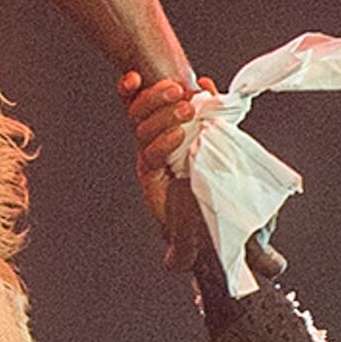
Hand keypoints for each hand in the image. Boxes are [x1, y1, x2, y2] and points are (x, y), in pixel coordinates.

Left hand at [117, 63, 211, 272]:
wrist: (202, 212)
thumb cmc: (195, 224)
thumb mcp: (188, 242)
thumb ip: (181, 252)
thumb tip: (174, 265)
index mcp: (152, 174)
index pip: (148, 154)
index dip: (160, 143)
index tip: (183, 135)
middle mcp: (150, 150)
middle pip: (143, 126)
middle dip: (162, 114)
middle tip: (187, 107)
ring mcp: (157, 132)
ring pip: (144, 109)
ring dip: (158, 96)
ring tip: (183, 88)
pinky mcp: (169, 120)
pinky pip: (142, 100)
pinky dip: (138, 88)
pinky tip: (142, 76)